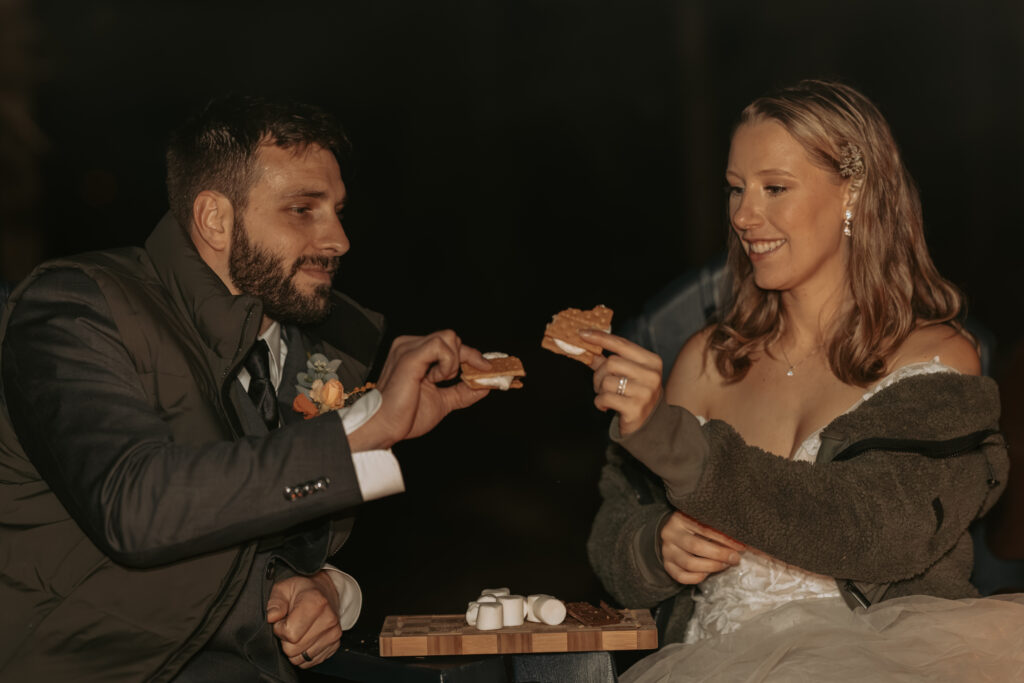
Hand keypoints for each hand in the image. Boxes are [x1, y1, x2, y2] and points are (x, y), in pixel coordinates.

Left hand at [266, 572, 342, 668]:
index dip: (279, 628)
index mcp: (316, 603)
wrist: (324, 592)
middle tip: (290, 625)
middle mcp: (328, 619)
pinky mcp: (335, 645)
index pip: (290, 633)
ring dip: (294, 648)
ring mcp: (333, 634)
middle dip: (286, 640)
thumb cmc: (302, 591)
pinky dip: (303, 653)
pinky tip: (305, 638)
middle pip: (293, 649)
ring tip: (298, 631)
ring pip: (301, 659)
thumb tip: (272, 617)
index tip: (282, 619)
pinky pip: (310, 662)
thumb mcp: (284, 588)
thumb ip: (275, 602)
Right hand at [350, 330, 489, 449]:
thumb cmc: (405, 416)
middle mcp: (409, 345)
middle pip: (452, 338)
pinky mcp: (410, 355)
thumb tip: (485, 385)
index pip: (450, 344)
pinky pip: (441, 346)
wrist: (385, 427)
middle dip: (466, 359)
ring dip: (453, 362)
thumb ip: (461, 391)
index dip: (472, 356)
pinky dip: (447, 363)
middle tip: (461, 380)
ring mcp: (408, 347)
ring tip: (438, 381)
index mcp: (415, 353)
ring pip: (449, 337)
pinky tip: (434, 378)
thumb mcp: (441, 401)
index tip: (488, 369)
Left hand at [580, 329, 662, 434]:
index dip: (600, 337)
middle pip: (611, 363)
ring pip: (607, 381)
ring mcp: (645, 392)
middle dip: (599, 374)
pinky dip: (600, 402)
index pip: (621, 344)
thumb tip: (589, 349)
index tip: (582, 334)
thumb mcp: (628, 374)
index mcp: (651, 361)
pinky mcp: (635, 408)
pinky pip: (605, 398)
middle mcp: (651, 375)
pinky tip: (607, 406)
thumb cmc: (636, 394)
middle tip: (600, 385)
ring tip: (606, 396)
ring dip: (600, 390)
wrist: (651, 424)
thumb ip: (609, 361)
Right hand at [660, 511, 744, 583]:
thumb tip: (746, 542)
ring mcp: (666, 550)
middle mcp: (670, 533)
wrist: (673, 532)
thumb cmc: (695, 526)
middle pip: (696, 546)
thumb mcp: (703, 520)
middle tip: (735, 559)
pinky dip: (697, 578)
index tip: (741, 546)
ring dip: (711, 567)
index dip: (724, 539)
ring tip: (725, 565)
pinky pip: (682, 577)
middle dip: (719, 555)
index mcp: (680, 518)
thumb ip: (719, 528)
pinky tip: (708, 573)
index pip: (704, 528)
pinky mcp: (666, 565)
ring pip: (689, 564)